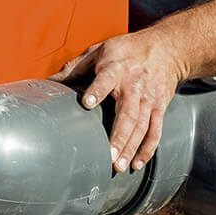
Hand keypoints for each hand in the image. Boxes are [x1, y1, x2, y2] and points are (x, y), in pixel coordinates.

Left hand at [50, 30, 187, 173]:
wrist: (167, 47)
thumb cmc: (126, 49)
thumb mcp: (100, 50)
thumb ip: (75, 67)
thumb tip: (48, 83)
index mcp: (116, 68)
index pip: (106, 79)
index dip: (97, 90)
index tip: (87, 103)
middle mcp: (134, 85)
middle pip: (128, 113)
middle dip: (119, 136)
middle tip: (109, 157)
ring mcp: (149, 98)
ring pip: (142, 127)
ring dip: (131, 148)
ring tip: (119, 167)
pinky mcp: (160, 107)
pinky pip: (155, 131)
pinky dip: (147, 149)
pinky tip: (136, 164)